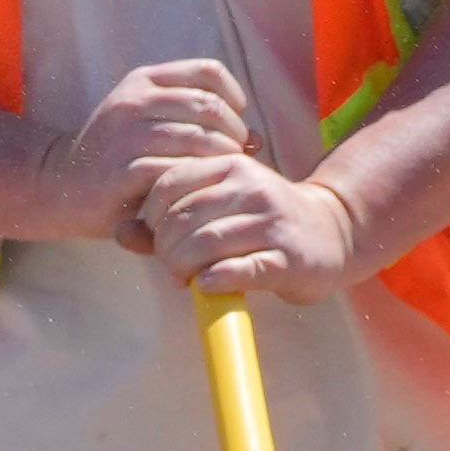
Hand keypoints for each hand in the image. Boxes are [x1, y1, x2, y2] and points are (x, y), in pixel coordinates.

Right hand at [59, 55, 260, 201]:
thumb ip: (200, 124)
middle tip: (234, 156)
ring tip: (221, 174)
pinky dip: (195, 181)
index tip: (236, 124)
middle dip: (233, 134)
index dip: (234, 96)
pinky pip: (176, 170)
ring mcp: (126, 136)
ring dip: (220, 160)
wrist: (63, 186)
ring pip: (198, 138)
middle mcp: (134, 102)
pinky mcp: (122, 171)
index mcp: (144, 81)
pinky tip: (198, 191)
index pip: (208, 72)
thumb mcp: (152, 126)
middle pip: (209, 106)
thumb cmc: (119, 157)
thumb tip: (258, 140)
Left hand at [128, 141, 362, 302]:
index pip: (168, 184)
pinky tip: (208, 285)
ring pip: (206, 243)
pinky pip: (240, 270)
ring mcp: (271, 222)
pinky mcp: (287, 257)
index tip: (157, 237)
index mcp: (229, 165)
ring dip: (184, 268)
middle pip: (182, 217)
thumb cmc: (261, 221)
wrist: (330, 232)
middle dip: (165, 248)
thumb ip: (167, 219)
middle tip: (171, 266)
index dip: (150, 216)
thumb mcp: (217, 207)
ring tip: (186, 278)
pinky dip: (215, 280)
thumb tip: (119, 232)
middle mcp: (251, 187)